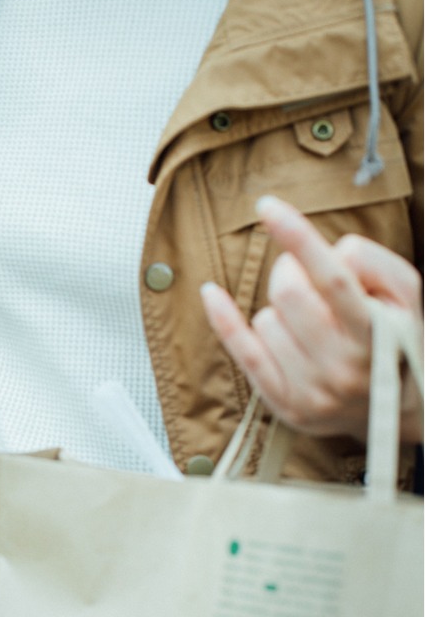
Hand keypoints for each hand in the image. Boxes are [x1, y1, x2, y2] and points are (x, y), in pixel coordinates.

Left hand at [202, 195, 423, 442]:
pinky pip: (241, 351)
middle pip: (288, 293)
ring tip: (310, 324)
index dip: (298, 237)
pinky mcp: (284, 404)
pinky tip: (212, 293)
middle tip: (305, 277)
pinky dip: (223, 318)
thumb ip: (374, 261)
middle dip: (290, 272)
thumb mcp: (407, 295)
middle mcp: (344, 367)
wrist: (396, 410)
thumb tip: (327, 249)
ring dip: (280, 310)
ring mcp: (312, 390)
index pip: (332, 278)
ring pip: (266, 319)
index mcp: (377, 334)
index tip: (268, 206)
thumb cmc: (396, 336)